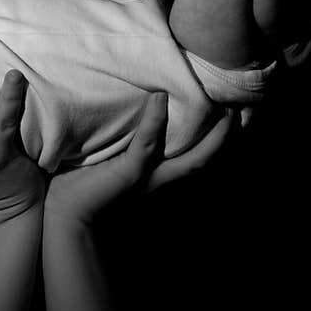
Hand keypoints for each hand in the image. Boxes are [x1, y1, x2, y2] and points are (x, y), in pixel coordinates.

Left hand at [46, 93, 236, 223]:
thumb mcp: (107, 152)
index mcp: (158, 172)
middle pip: (206, 158)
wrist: (65, 214)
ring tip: (225, 107)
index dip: (220, 136)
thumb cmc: (81, 181)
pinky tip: (160, 99)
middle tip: (246, 106)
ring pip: (192, 159)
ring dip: (212, 135)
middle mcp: (160, 176)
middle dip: (229, 136)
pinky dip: (154, 123)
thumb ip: (122, 130)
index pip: (197, 153)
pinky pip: (146, 146)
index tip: (236, 109)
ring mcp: (148, 176)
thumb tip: (133, 96)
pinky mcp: (128, 173)